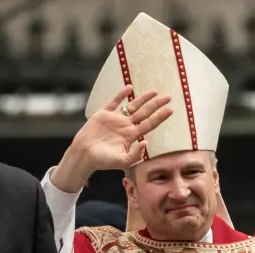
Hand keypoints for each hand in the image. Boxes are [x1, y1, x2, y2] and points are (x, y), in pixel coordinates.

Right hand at [50, 85, 172, 192]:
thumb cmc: (102, 161)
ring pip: (132, 106)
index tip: (171, 110)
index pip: (149, 124)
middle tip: (168, 97)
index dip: (160, 117)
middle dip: (156, 105)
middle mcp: (125, 126)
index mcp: (131, 136)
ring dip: (143, 98)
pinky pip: (114, 102)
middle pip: (144, 113)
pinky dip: (121, 94)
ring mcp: (115, 119)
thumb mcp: (122, 162)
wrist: (83, 155)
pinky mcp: (103, 114)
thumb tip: (145, 142)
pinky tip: (129, 88)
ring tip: (155, 91)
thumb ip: (135, 155)